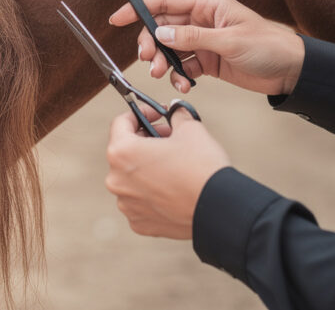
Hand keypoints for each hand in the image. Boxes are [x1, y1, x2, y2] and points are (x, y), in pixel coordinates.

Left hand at [105, 106, 230, 238]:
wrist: (219, 210)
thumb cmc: (202, 167)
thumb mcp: (191, 129)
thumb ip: (177, 115)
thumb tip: (175, 110)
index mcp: (121, 153)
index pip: (121, 123)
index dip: (141, 114)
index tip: (158, 114)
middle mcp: (116, 180)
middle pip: (125, 152)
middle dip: (146, 140)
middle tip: (170, 137)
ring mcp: (126, 204)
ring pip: (132, 178)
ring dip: (148, 168)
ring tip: (173, 165)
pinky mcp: (139, 223)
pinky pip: (140, 201)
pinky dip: (152, 193)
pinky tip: (173, 189)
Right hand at [109, 0, 304, 95]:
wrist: (291, 71)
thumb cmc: (269, 46)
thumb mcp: (229, 40)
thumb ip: (193, 37)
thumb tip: (161, 34)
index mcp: (207, 5)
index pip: (164, 2)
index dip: (138, 8)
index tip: (117, 18)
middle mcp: (202, 21)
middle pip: (162, 28)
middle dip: (151, 44)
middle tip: (150, 60)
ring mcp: (203, 42)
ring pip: (170, 50)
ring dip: (164, 63)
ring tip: (166, 76)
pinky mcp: (208, 61)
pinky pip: (184, 67)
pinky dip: (180, 76)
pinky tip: (185, 85)